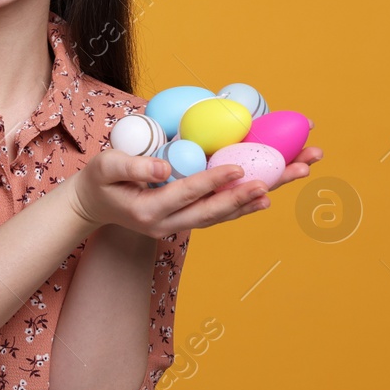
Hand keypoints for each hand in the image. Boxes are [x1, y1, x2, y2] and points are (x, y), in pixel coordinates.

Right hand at [65, 144, 325, 237]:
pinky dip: (245, 204)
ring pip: (227, 212)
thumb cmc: (98, 181)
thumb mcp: (104, 167)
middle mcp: (171, 224)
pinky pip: (221, 213)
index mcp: (151, 211)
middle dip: (258, 188)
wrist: (93, 206)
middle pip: (220, 208)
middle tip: (293, 170)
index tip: (239, 167)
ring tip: (297, 173)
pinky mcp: (188, 219)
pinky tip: (268, 192)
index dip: (214, 181)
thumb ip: (131, 166)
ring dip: (263, 193)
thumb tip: (165, 165)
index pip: (188, 194)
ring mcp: (181, 224)